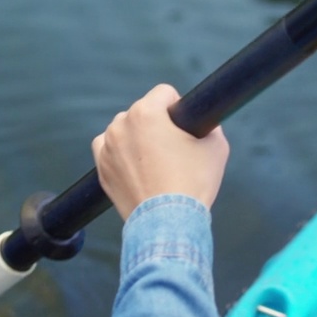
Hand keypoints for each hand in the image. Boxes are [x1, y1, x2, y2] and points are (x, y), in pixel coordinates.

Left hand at [92, 84, 229, 219]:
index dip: (179, 108)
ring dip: (137, 137)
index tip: (185, 125)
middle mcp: (121, 125)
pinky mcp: (101, 168)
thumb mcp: (216, 146)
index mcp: (146, 113)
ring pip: (124, 129)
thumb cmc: (193, 183)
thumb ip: (208, 125)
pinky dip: (120, 154)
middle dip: (157, 123)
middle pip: (143, 111)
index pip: (164, 93)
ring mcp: (107, 147)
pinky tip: (137, 167)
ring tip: (155, 161)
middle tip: (173, 148)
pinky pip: (109, 149)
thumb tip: (203, 122)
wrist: (168, 223)